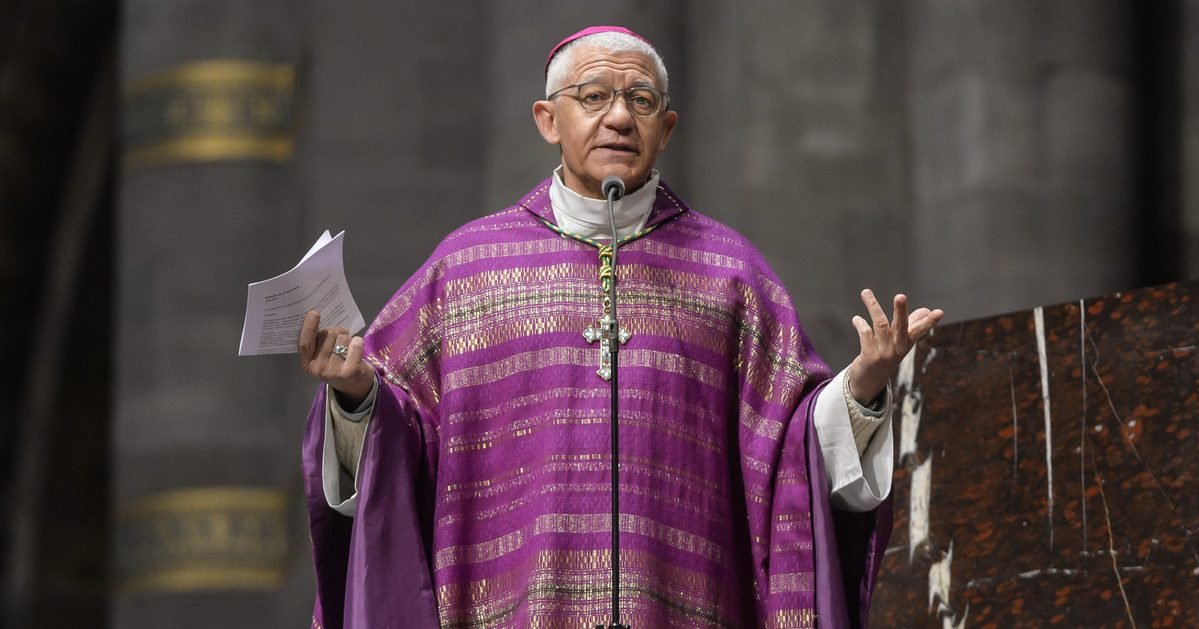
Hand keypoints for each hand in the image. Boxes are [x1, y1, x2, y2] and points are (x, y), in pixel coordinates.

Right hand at [298, 310, 374, 406]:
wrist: (354, 386)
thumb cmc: (337, 364)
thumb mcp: (322, 356)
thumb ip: (318, 341)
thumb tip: (318, 317)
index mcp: (307, 363)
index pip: (305, 343)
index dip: (308, 327)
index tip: (314, 313)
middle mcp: (318, 369)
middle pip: (327, 335)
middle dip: (337, 331)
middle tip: (341, 338)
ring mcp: (334, 371)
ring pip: (342, 338)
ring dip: (348, 338)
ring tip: (349, 348)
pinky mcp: (350, 371)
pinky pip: (355, 344)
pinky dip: (358, 341)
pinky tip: (357, 349)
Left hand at [847, 289, 943, 403]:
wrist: (869, 383)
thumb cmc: (886, 357)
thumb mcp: (901, 342)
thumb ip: (912, 324)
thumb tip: (927, 310)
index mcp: (906, 342)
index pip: (920, 330)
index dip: (930, 321)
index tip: (940, 312)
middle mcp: (897, 347)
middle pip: (901, 326)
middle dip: (901, 310)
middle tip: (901, 296)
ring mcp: (884, 352)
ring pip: (880, 325)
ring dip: (873, 307)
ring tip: (866, 292)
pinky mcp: (870, 357)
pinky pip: (866, 335)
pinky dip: (860, 324)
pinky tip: (857, 319)